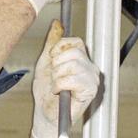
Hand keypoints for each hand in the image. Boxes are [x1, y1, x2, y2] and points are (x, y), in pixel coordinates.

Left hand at [30, 20, 100, 137]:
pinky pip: (72, 79)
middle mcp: (90, 68)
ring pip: (72, 65)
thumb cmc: (46, 92)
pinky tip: (59, 93)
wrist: (45, 114)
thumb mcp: (46, 62)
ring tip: (56, 86)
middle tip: (54, 77)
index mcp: (82, 60)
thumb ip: (52, 43)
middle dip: (56, 64)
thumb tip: (56, 23)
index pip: (76, 41)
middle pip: (74, 52)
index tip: (52, 60)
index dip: (60, 48)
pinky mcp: (90, 91)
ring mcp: (92, 79)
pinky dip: (59, 85)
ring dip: (57, 77)